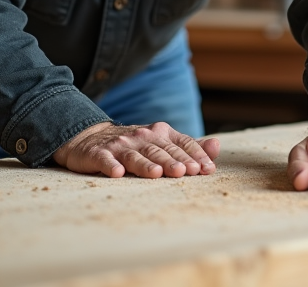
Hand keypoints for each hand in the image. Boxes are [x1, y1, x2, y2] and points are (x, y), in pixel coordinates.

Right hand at [52, 121, 219, 178]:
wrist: (90, 139)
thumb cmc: (133, 146)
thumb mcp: (161, 142)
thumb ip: (188, 147)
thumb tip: (217, 146)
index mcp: (160, 133)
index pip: (181, 143)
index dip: (194, 155)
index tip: (205, 169)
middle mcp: (142, 137)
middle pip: (160, 150)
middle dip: (173, 161)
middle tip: (186, 172)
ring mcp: (119, 145)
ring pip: (135, 155)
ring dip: (146, 164)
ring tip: (157, 173)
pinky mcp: (98, 154)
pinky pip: (105, 160)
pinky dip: (111, 165)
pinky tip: (117, 173)